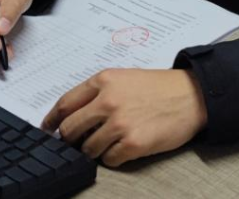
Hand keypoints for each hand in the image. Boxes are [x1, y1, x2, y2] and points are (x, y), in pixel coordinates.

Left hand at [42, 68, 207, 166]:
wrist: (191, 96)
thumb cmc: (159, 87)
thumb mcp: (125, 78)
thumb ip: (98, 93)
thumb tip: (72, 116)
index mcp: (104, 80)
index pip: (65, 103)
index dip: (52, 119)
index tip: (47, 128)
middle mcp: (108, 100)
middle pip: (70, 129)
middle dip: (70, 139)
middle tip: (77, 142)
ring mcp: (119, 123)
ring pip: (88, 148)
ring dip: (95, 149)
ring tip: (111, 141)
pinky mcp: (132, 143)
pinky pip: (108, 160)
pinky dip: (113, 157)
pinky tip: (126, 146)